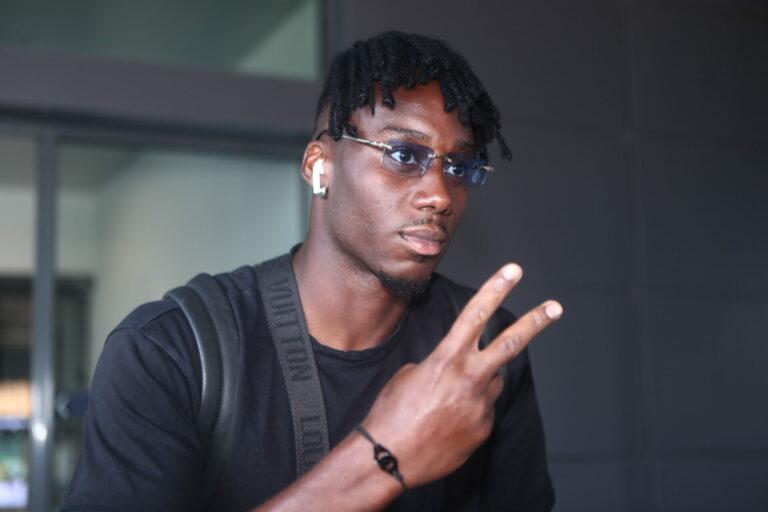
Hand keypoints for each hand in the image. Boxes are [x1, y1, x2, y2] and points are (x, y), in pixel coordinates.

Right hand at [361, 264, 561, 487]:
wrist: (389, 457)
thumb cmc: (392, 412)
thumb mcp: (411, 375)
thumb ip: (442, 365)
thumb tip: (461, 371)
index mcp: (446, 359)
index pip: (476, 314)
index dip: (495, 289)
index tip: (513, 271)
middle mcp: (469, 378)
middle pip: (511, 342)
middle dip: (535, 322)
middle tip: (555, 307)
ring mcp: (480, 405)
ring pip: (492, 382)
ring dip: (477, 383)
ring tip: (444, 402)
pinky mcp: (484, 428)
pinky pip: (482, 410)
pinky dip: (468, 411)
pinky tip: (446, 423)